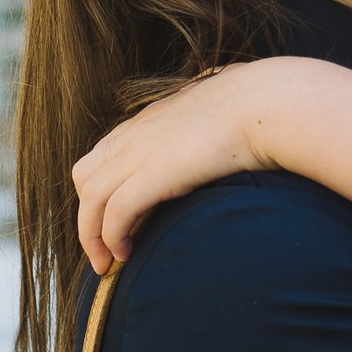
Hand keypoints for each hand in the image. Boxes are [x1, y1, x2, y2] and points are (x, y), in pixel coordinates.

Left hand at [72, 58, 319, 271]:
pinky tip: (127, 253)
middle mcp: (135, 135)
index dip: (101, 191)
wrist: (268, 103)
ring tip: (108, 263)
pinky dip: (111, 237)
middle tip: (105, 247)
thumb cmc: (257, 102)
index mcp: (148, 120)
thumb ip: (208, 104)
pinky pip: (114, 213)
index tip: (114, 220)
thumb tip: (221, 88)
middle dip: (87, 214)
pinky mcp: (154, 174)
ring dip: (92, 237)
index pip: (101, 155)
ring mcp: (140, 153)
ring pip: (90, 200)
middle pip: (84, 177)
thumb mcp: (219, 100)